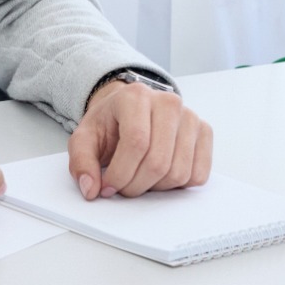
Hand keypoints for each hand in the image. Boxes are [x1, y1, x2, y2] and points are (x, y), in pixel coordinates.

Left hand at [67, 80, 211, 200]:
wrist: (129, 111)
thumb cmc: (110, 123)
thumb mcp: (85, 137)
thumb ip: (81, 161)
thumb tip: (90, 188)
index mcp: (136, 96)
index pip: (136, 142)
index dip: (121, 173)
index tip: (107, 186)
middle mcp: (168, 102)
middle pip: (158, 161)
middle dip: (136, 185)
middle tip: (122, 187)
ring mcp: (190, 116)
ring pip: (179, 172)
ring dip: (155, 188)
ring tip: (139, 179)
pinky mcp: (204, 132)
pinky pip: (198, 174)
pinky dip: (177, 185)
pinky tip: (159, 175)